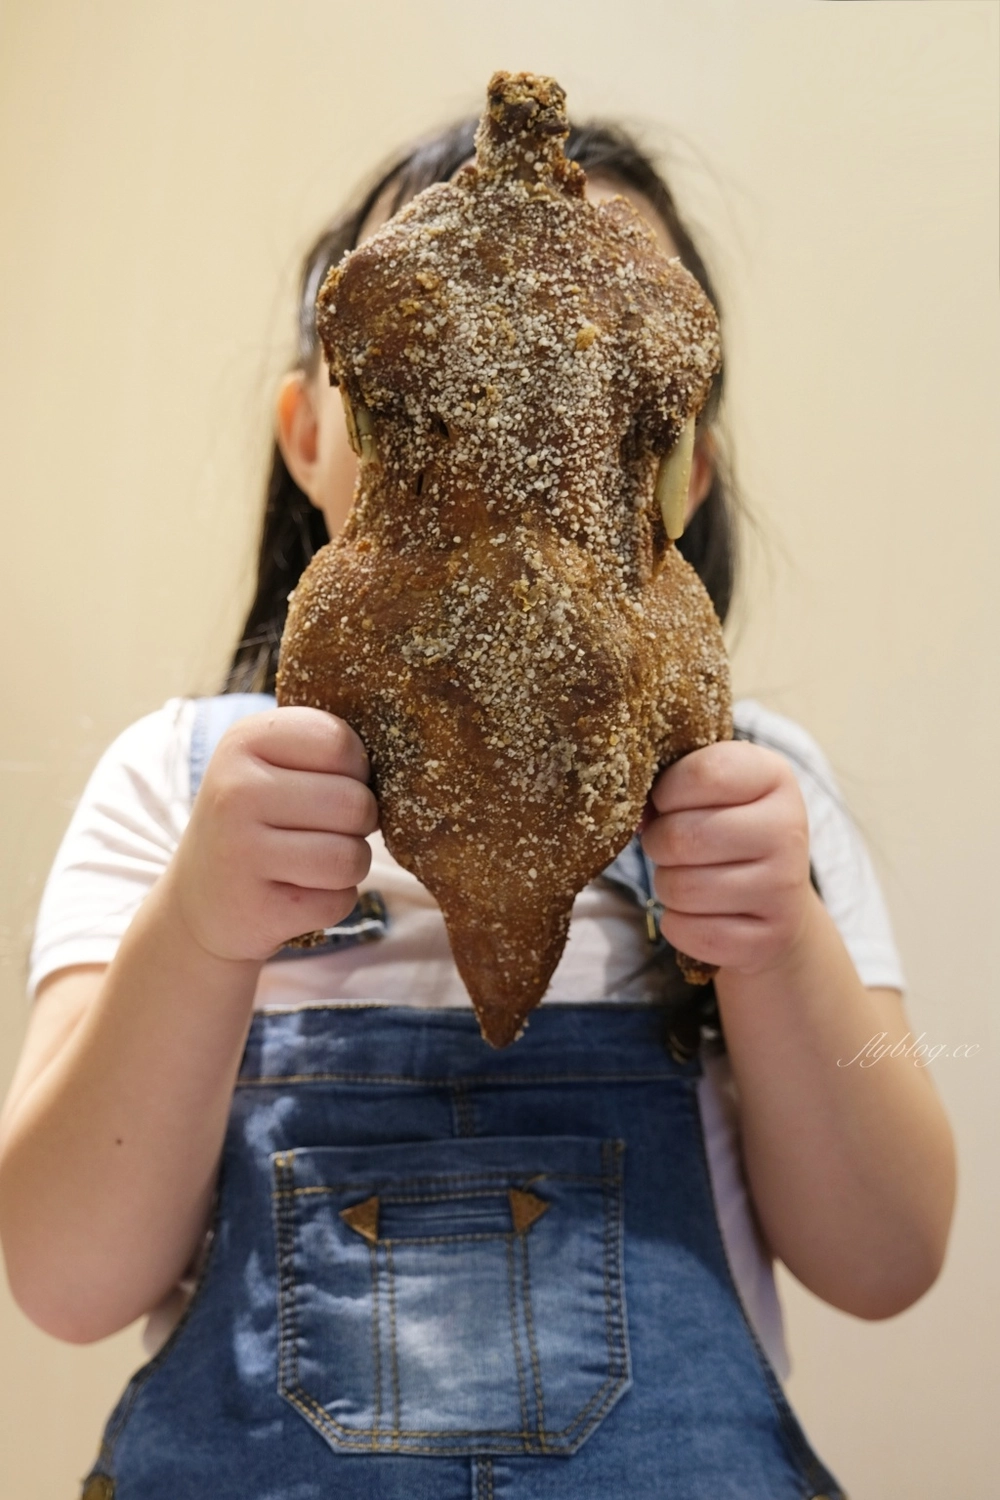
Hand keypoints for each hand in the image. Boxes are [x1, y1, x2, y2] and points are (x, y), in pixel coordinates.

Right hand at [165, 706, 377, 962]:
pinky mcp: (256, 909)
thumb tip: (406, 761)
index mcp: (244, 742)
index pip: (340, 742)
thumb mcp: (272, 764)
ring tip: (312, 862)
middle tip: (323, 830)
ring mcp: (240, 853)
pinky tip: (295, 893)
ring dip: (349, 865)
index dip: (356, 769)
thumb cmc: (259, 820)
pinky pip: (339, 902)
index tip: (333, 783)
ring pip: (352, 857)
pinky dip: (331, 902)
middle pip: (356, 803)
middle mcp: (235, 792)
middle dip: (358, 823)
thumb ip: (327, 749)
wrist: (201, 901)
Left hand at [641, 741, 811, 976]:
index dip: (666, 792)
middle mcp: (788, 829)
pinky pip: (690, 932)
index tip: (667, 802)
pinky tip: (700, 912)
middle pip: (682, 837)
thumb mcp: (711, 791)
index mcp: (773, 776)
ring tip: (688, 876)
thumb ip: (672, 782)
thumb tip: (632, 813)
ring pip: (681, 888)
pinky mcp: (770, 938)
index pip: (704, 774)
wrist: (776, 899)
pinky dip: (679, 925)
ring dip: (667, 885)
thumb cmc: (727, 829)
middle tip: (670, 846)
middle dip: (658, 843)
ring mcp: (784, 888)